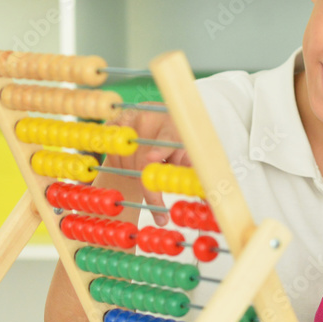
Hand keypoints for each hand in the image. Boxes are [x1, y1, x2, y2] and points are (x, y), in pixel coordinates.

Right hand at [104, 107, 188, 224]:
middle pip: (141, 158)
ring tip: (147, 171)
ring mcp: (131, 118)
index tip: (152, 160)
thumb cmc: (181, 145)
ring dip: (132, 174)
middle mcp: (152, 118)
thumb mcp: (194, 159)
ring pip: (124, 159)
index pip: (168, 138)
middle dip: (146, 184)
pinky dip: (118, 164)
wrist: (165, 123)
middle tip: (156, 203)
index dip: (159, 150)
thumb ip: (199, 179)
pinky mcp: (116, 122)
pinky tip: (131, 163)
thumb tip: (211, 203)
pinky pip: (111, 152)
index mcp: (176, 126)